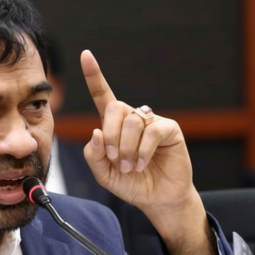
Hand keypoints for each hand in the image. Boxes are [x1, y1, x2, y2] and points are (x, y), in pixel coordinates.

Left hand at [80, 50, 217, 254]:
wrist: (156, 198)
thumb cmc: (129, 183)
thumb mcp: (103, 174)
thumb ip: (93, 155)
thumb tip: (95, 132)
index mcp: (113, 125)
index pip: (102, 95)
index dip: (94, 76)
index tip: (85, 55)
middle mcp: (132, 119)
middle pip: (114, 108)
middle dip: (109, 136)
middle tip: (113, 159)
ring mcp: (151, 122)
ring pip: (131, 121)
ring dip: (125, 148)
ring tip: (128, 166)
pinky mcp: (169, 129)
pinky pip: (152, 130)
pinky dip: (143, 150)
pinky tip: (141, 163)